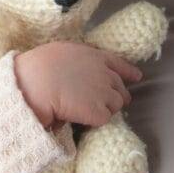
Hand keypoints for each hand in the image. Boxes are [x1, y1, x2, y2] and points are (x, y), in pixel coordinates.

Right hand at [14, 41, 142, 130]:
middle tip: (105, 102)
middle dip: (116, 95)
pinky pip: (104, 119)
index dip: (128, 72)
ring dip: (106, 109)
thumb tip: (76, 73)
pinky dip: (94, 120)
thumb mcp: (61, 52)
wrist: (37, 83)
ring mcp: (104, 93)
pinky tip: (82, 118)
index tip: (136, 76)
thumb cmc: (39, 67)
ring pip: (116, 105)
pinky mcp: (100, 112)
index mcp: (94, 56)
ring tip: (88, 111)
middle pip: (120, 88)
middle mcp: (104, 74)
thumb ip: (75, 61)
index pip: (118, 64)